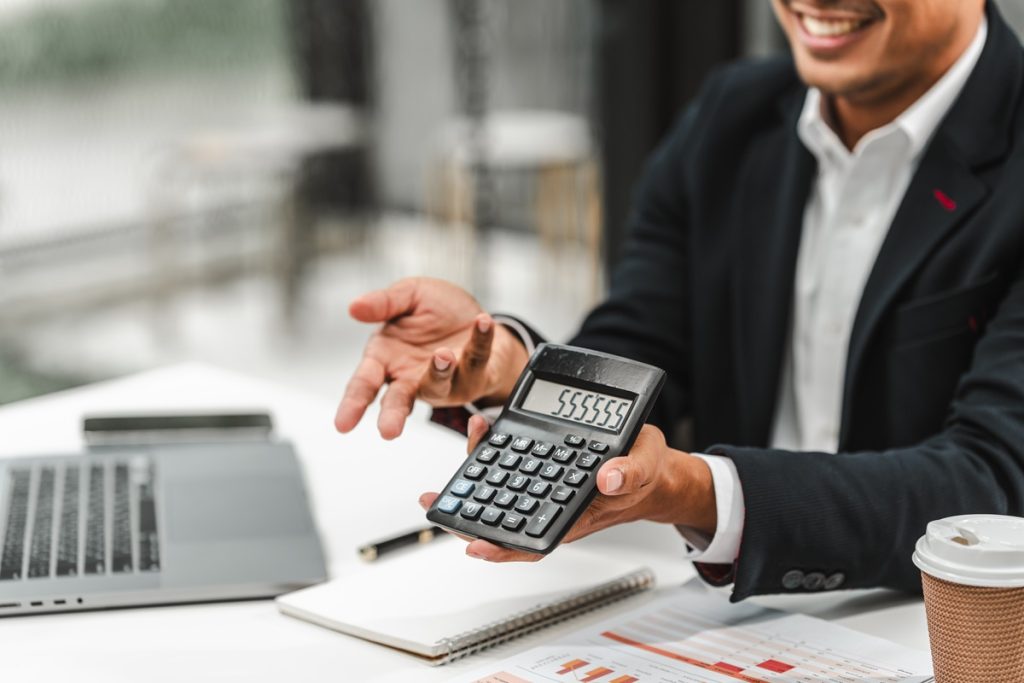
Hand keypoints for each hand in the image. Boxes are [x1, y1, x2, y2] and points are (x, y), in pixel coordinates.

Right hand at [336, 277, 529, 438]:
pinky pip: (477, 358)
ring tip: (442, 355)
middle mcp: (412, 376)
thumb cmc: (437, 313)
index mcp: (386, 359)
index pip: (364, 384)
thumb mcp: (407, 296)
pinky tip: (481, 323)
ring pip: (438, 384)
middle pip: (398, 400)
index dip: (352, 404)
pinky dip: (480, 340)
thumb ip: (383, 303)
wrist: (477, 318)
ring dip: (438, 371)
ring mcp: (444, 381)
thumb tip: (354, 307)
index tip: (343, 424)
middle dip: (393, 415)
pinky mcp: (475, 374)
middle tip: (388, 430)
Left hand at [419, 416, 717, 561]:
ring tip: (439, 488)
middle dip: (469, 519)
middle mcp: (555, 505)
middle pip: (506, 520)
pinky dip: (489, 461)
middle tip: (438, 505)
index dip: (503, 548)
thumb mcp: (646, 463)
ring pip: (502, 496)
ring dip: (472, 489)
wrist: (647, 465)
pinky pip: (510, 471)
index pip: (535, 538)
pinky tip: (474, 444)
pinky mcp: (541, 471)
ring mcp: (546, 490)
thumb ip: (631, 471)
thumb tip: (609, 476)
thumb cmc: (644, 470)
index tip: (475, 547)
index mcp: (578, 514)